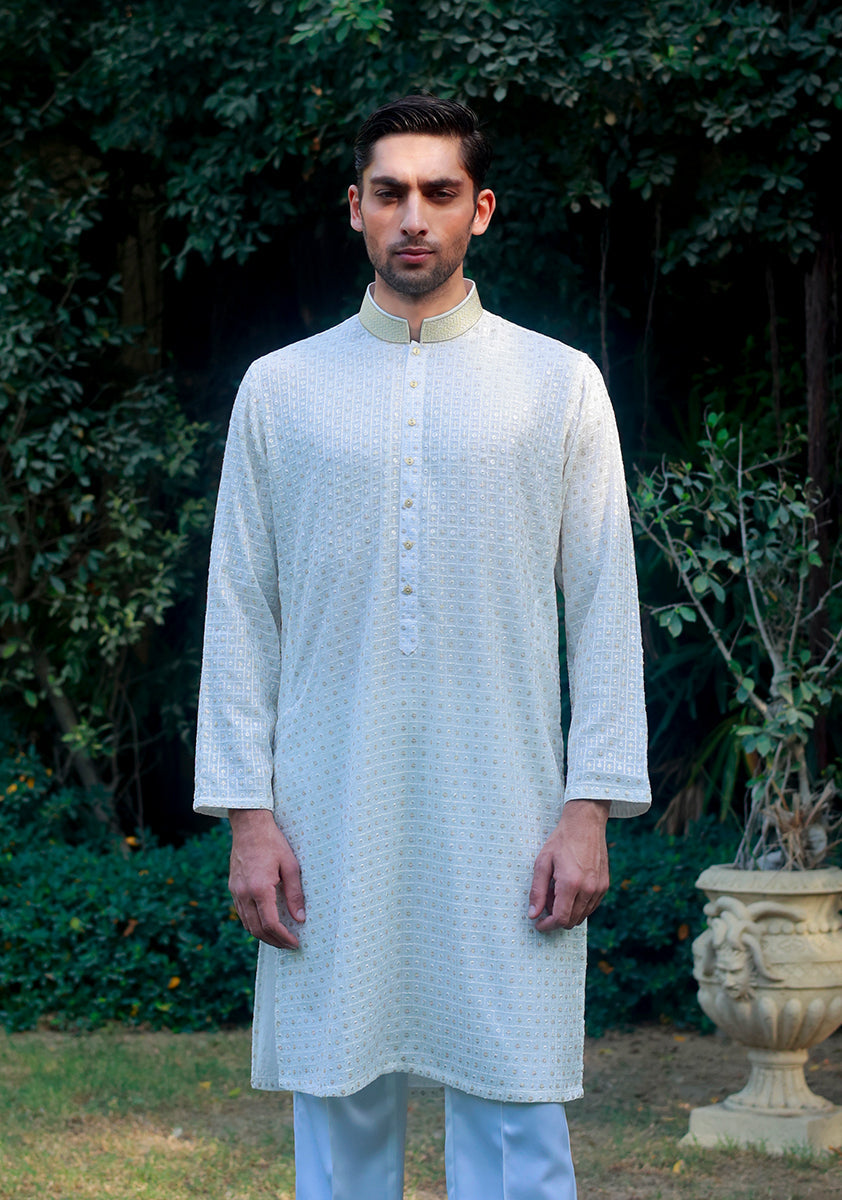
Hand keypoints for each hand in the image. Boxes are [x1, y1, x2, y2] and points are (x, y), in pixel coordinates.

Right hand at [228, 809, 304, 948]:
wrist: (249, 826)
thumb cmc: (273, 842)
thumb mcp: (290, 865)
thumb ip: (295, 893)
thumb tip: (300, 918)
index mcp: (259, 888)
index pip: (270, 924)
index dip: (284, 937)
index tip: (296, 942)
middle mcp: (244, 893)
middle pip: (257, 929)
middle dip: (274, 941)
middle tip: (290, 945)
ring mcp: (236, 891)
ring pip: (247, 924)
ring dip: (263, 936)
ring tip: (280, 938)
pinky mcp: (233, 888)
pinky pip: (242, 913)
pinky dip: (253, 924)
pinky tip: (265, 923)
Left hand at [528, 799, 609, 930]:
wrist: (585, 823)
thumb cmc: (561, 841)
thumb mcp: (542, 863)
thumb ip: (537, 891)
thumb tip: (533, 914)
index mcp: (571, 883)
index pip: (560, 918)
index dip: (547, 926)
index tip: (538, 924)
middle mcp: (588, 889)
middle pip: (571, 921)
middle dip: (556, 918)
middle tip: (546, 902)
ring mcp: (599, 888)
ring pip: (582, 916)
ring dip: (568, 912)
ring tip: (557, 892)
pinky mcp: (604, 885)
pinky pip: (591, 907)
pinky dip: (579, 906)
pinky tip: (570, 890)